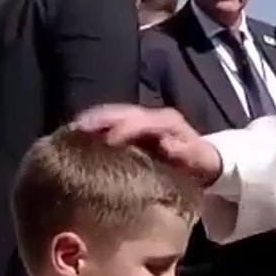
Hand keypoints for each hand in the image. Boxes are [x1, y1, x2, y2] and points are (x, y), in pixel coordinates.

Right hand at [73, 105, 220, 185]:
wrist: (205, 160)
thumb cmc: (200, 164)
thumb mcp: (198, 160)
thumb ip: (185, 153)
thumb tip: (167, 146)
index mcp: (167, 121)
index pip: (140, 120)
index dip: (123, 129)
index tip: (105, 141)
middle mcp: (153, 115)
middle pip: (121, 112)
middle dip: (98, 119)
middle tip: (74, 130)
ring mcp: (143, 119)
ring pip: (113, 114)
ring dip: (92, 121)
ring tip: (70, 132)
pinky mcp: (136, 127)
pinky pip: (112, 123)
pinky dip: (95, 127)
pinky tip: (79, 137)